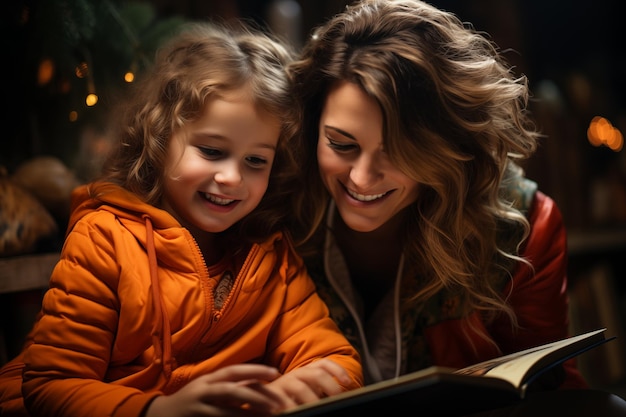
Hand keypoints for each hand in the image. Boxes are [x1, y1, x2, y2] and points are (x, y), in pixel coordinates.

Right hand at [144, 364, 284, 416]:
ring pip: (226, 410)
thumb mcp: (209, 389)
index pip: (234, 370)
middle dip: (256, 395)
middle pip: (233, 389)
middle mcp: (203, 389)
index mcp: (209, 379)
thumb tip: (259, 387)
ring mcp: (198, 407)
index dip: (255, 370)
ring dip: (248, 414)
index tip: (274, 372)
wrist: (159, 414)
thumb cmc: (192, 401)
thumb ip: (230, 387)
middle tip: (278, 402)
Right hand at [263, 359, 354, 410]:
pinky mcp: (272, 395)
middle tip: (337, 399)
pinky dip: (292, 407)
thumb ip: (319, 391)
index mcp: (306, 371)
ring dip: (312, 399)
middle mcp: (296, 374)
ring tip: (317, 409)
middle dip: (330, 385)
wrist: (258, 398)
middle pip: (316, 373)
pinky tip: (296, 412)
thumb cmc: (287, 397)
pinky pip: (284, 401)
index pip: (324, 363)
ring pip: (301, 388)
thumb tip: (340, 398)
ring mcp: (284, 383)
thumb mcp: (305, 391)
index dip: (338, 369)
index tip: (348, 382)